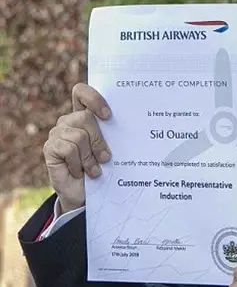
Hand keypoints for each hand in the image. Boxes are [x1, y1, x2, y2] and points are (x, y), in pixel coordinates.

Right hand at [43, 83, 112, 213]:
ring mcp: (57, 134)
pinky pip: (68, 149)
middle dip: (99, 140)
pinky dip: (79, 164)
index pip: (81, 92)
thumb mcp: (111, 149)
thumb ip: (113, 133)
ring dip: (90, 157)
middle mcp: (69, 121)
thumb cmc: (102, 168)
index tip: (108, 115)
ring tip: (94, 169)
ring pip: (79, 136)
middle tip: (106, 157)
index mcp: (84, 116)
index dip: (93, 98)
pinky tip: (81, 172)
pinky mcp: (50, 148)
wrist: (86, 194)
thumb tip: (135, 124)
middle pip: (85, 117)